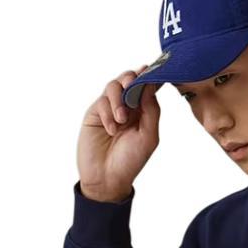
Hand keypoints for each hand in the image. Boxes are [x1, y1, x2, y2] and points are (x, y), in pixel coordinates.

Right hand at [76, 65, 163, 201]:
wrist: (107, 178)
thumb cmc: (131, 160)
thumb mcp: (149, 137)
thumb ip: (151, 111)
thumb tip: (151, 85)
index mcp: (144, 111)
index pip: (147, 87)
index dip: (150, 76)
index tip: (152, 69)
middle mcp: (127, 106)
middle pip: (129, 79)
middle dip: (132, 79)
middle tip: (133, 87)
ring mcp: (109, 108)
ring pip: (114, 86)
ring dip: (119, 100)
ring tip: (121, 120)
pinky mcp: (94, 113)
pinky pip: (101, 102)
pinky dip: (108, 114)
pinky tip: (111, 130)